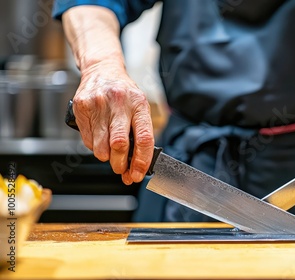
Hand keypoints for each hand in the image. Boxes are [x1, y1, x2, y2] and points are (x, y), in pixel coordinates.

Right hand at [73, 62, 153, 184]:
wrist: (102, 70)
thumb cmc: (124, 94)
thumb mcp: (139, 107)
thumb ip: (140, 132)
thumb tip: (137, 163)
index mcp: (139, 104)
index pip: (144, 138)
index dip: (141, 161)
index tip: (137, 174)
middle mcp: (119, 103)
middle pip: (119, 144)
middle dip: (120, 164)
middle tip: (121, 170)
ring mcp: (98, 104)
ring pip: (100, 146)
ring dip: (106, 157)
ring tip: (109, 151)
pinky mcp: (81, 107)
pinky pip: (87, 140)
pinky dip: (94, 146)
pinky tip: (99, 136)